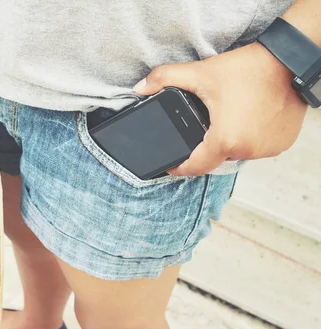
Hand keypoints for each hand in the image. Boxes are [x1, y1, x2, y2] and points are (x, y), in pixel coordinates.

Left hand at [133, 43, 307, 175]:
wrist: (289, 60)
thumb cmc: (249, 69)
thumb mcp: (201, 73)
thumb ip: (166, 78)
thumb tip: (139, 87)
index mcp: (225, 140)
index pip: (195, 166)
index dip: (180, 168)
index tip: (171, 165)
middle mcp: (247, 150)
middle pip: (216, 157)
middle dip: (206, 144)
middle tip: (205, 123)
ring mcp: (267, 149)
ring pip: (237, 152)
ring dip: (229, 141)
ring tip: (227, 118)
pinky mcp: (281, 144)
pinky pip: (257, 147)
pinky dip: (249, 138)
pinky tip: (246, 120)